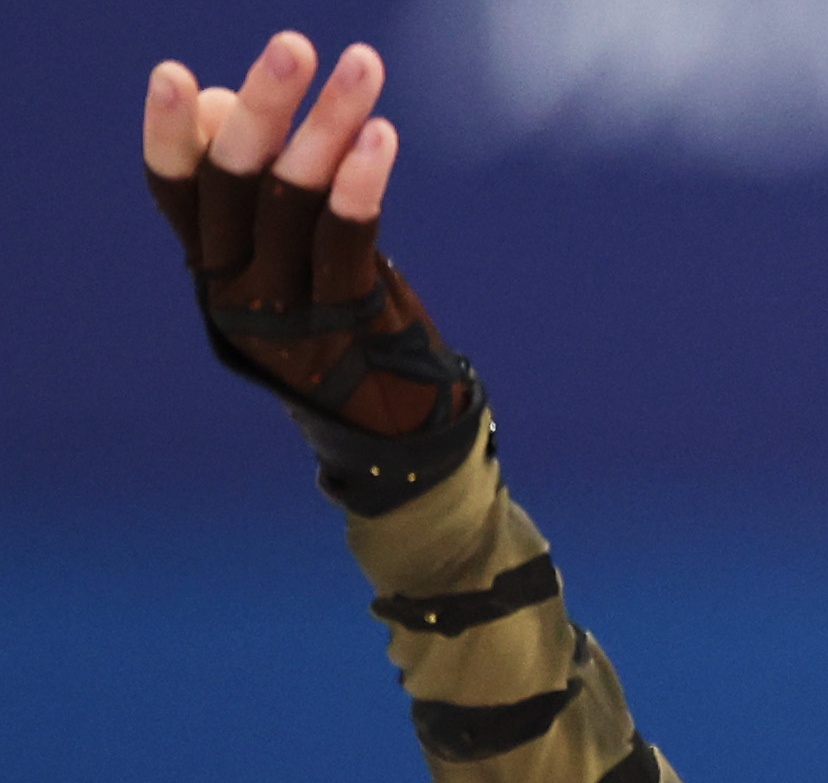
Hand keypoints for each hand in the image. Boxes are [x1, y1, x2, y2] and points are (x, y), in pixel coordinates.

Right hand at [144, 32, 470, 455]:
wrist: (393, 428)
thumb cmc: (338, 324)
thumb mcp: (289, 264)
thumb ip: (262, 195)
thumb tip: (233, 104)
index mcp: (214, 271)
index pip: (176, 194)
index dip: (172, 136)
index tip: (176, 76)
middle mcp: (237, 293)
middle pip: (235, 185)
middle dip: (264, 109)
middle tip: (291, 47)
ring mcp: (291, 313)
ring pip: (296, 203)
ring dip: (330, 125)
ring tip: (362, 66)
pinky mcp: (348, 324)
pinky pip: (347, 241)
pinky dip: (361, 184)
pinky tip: (380, 136)